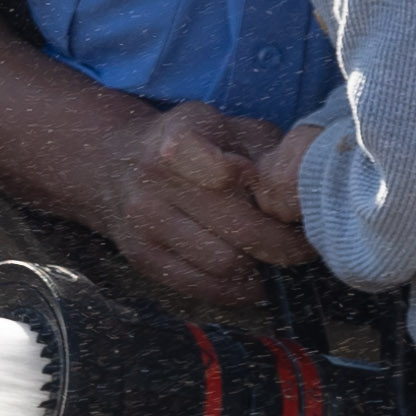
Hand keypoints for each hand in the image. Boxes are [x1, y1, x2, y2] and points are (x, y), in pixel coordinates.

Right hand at [90, 102, 313, 311]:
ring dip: (257, 269)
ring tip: (271, 257)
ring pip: (223, 266)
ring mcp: (145, 224)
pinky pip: (199, 287)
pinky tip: (248, 278)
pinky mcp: (141, 257)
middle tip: (303, 246)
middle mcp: (156, 184)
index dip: (275, 201)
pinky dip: (232, 290)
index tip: (298, 207)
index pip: (234, 179)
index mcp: (180, 144)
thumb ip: (264, 150)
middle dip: (282, 246)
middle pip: (240, 233)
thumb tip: (297, 187)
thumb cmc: (188, 141)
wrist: (112, 160)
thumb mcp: (226, 125)